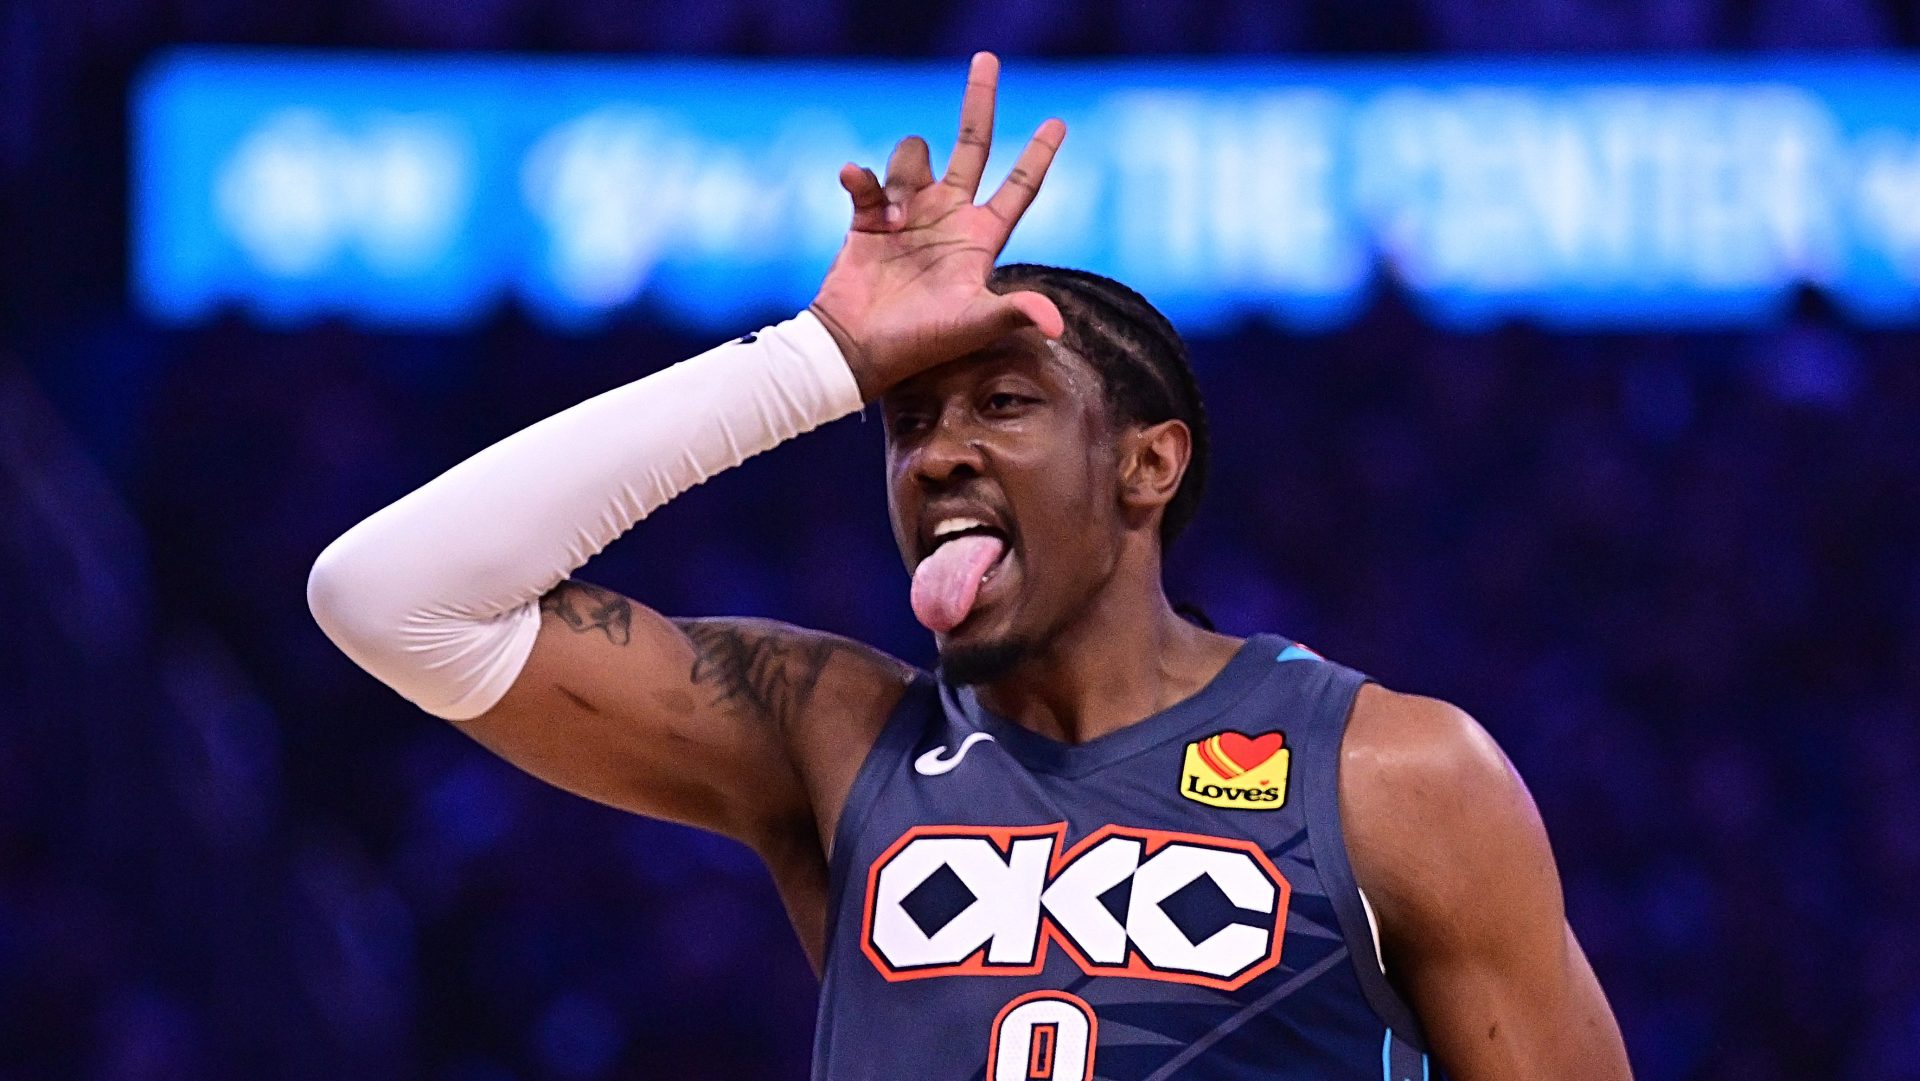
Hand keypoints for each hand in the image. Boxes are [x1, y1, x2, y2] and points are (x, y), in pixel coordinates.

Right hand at [809, 52, 1066, 399]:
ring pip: (914, 156)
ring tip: (893, 224)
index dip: (1038, 155)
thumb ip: (1014, 312)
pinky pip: (866, 180)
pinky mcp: (869, 217)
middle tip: (987, 58)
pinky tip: (856, 186)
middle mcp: (948, 216)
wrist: (857, 350)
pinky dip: (862, 178)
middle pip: (971, 146)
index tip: (1058, 122)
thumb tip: (1058, 323)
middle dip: (979, 102)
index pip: (1019, 188)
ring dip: (904, 175)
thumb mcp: (973, 324)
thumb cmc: (921, 343)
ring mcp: (909, 213)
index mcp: (980, 237)